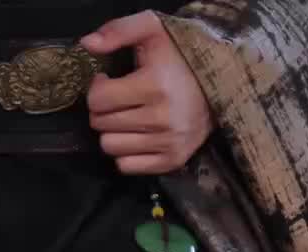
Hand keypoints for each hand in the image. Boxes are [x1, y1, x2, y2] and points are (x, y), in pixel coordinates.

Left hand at [82, 11, 213, 174]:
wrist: (220, 83)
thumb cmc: (180, 56)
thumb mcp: (152, 29)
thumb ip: (118, 30)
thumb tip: (87, 44)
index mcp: (153, 85)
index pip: (98, 100)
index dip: (97, 88)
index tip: (107, 81)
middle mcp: (161, 118)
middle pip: (101, 125)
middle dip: (103, 110)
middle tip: (118, 99)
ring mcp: (167, 143)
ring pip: (110, 147)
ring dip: (112, 132)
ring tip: (127, 117)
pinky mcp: (172, 161)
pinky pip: (126, 166)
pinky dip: (126, 153)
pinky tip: (136, 135)